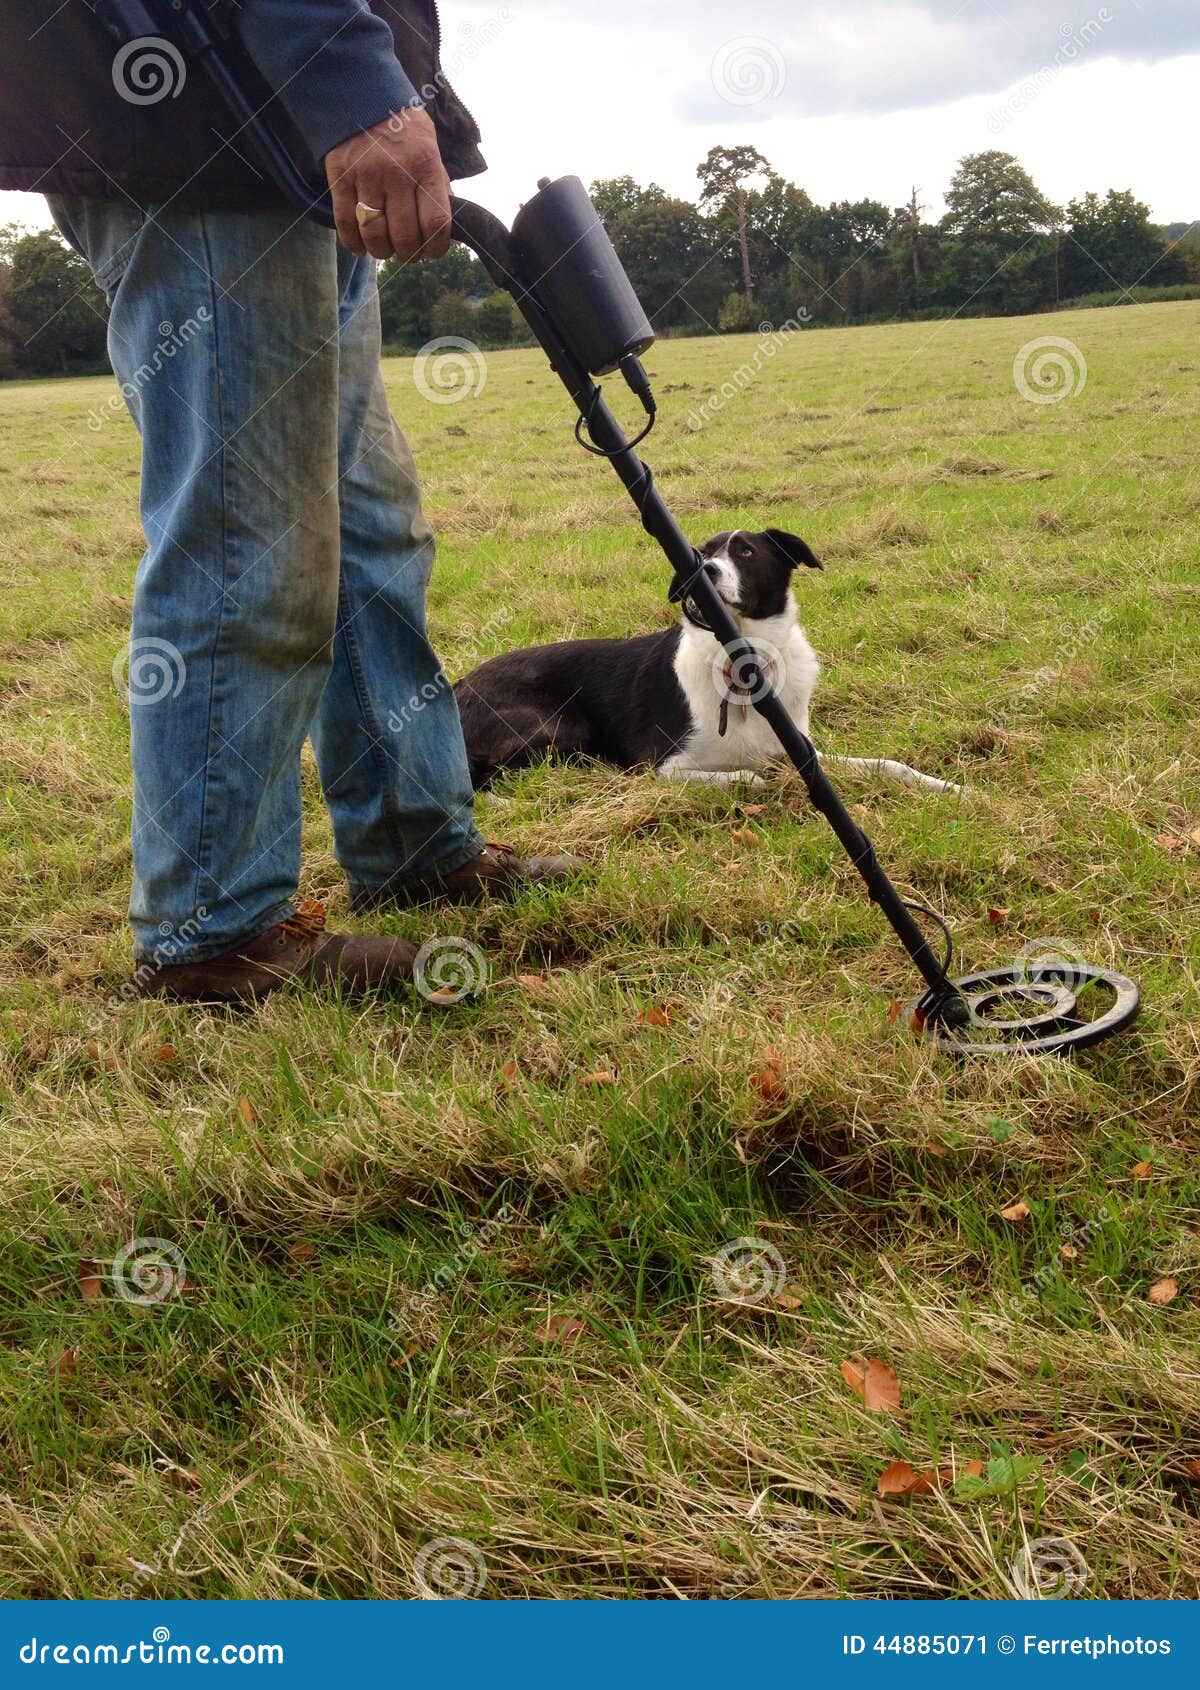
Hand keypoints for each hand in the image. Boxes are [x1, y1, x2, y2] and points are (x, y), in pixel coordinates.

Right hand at [325, 106, 451, 262]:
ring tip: (385, 249)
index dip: (436, 248)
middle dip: (409, 253)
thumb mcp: (430, 145)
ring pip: (375, 234)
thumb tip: (443, 221)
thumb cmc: (401, 123)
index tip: (432, 252)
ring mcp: (367, 176)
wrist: (361, 90)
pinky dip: (353, 243)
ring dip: (382, 251)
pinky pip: (346, 222)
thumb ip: (437, 182)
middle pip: (405, 236)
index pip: (436, 223)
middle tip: (408, 252)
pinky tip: (360, 247)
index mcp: (426, 166)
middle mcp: (397, 174)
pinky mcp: (341, 176)